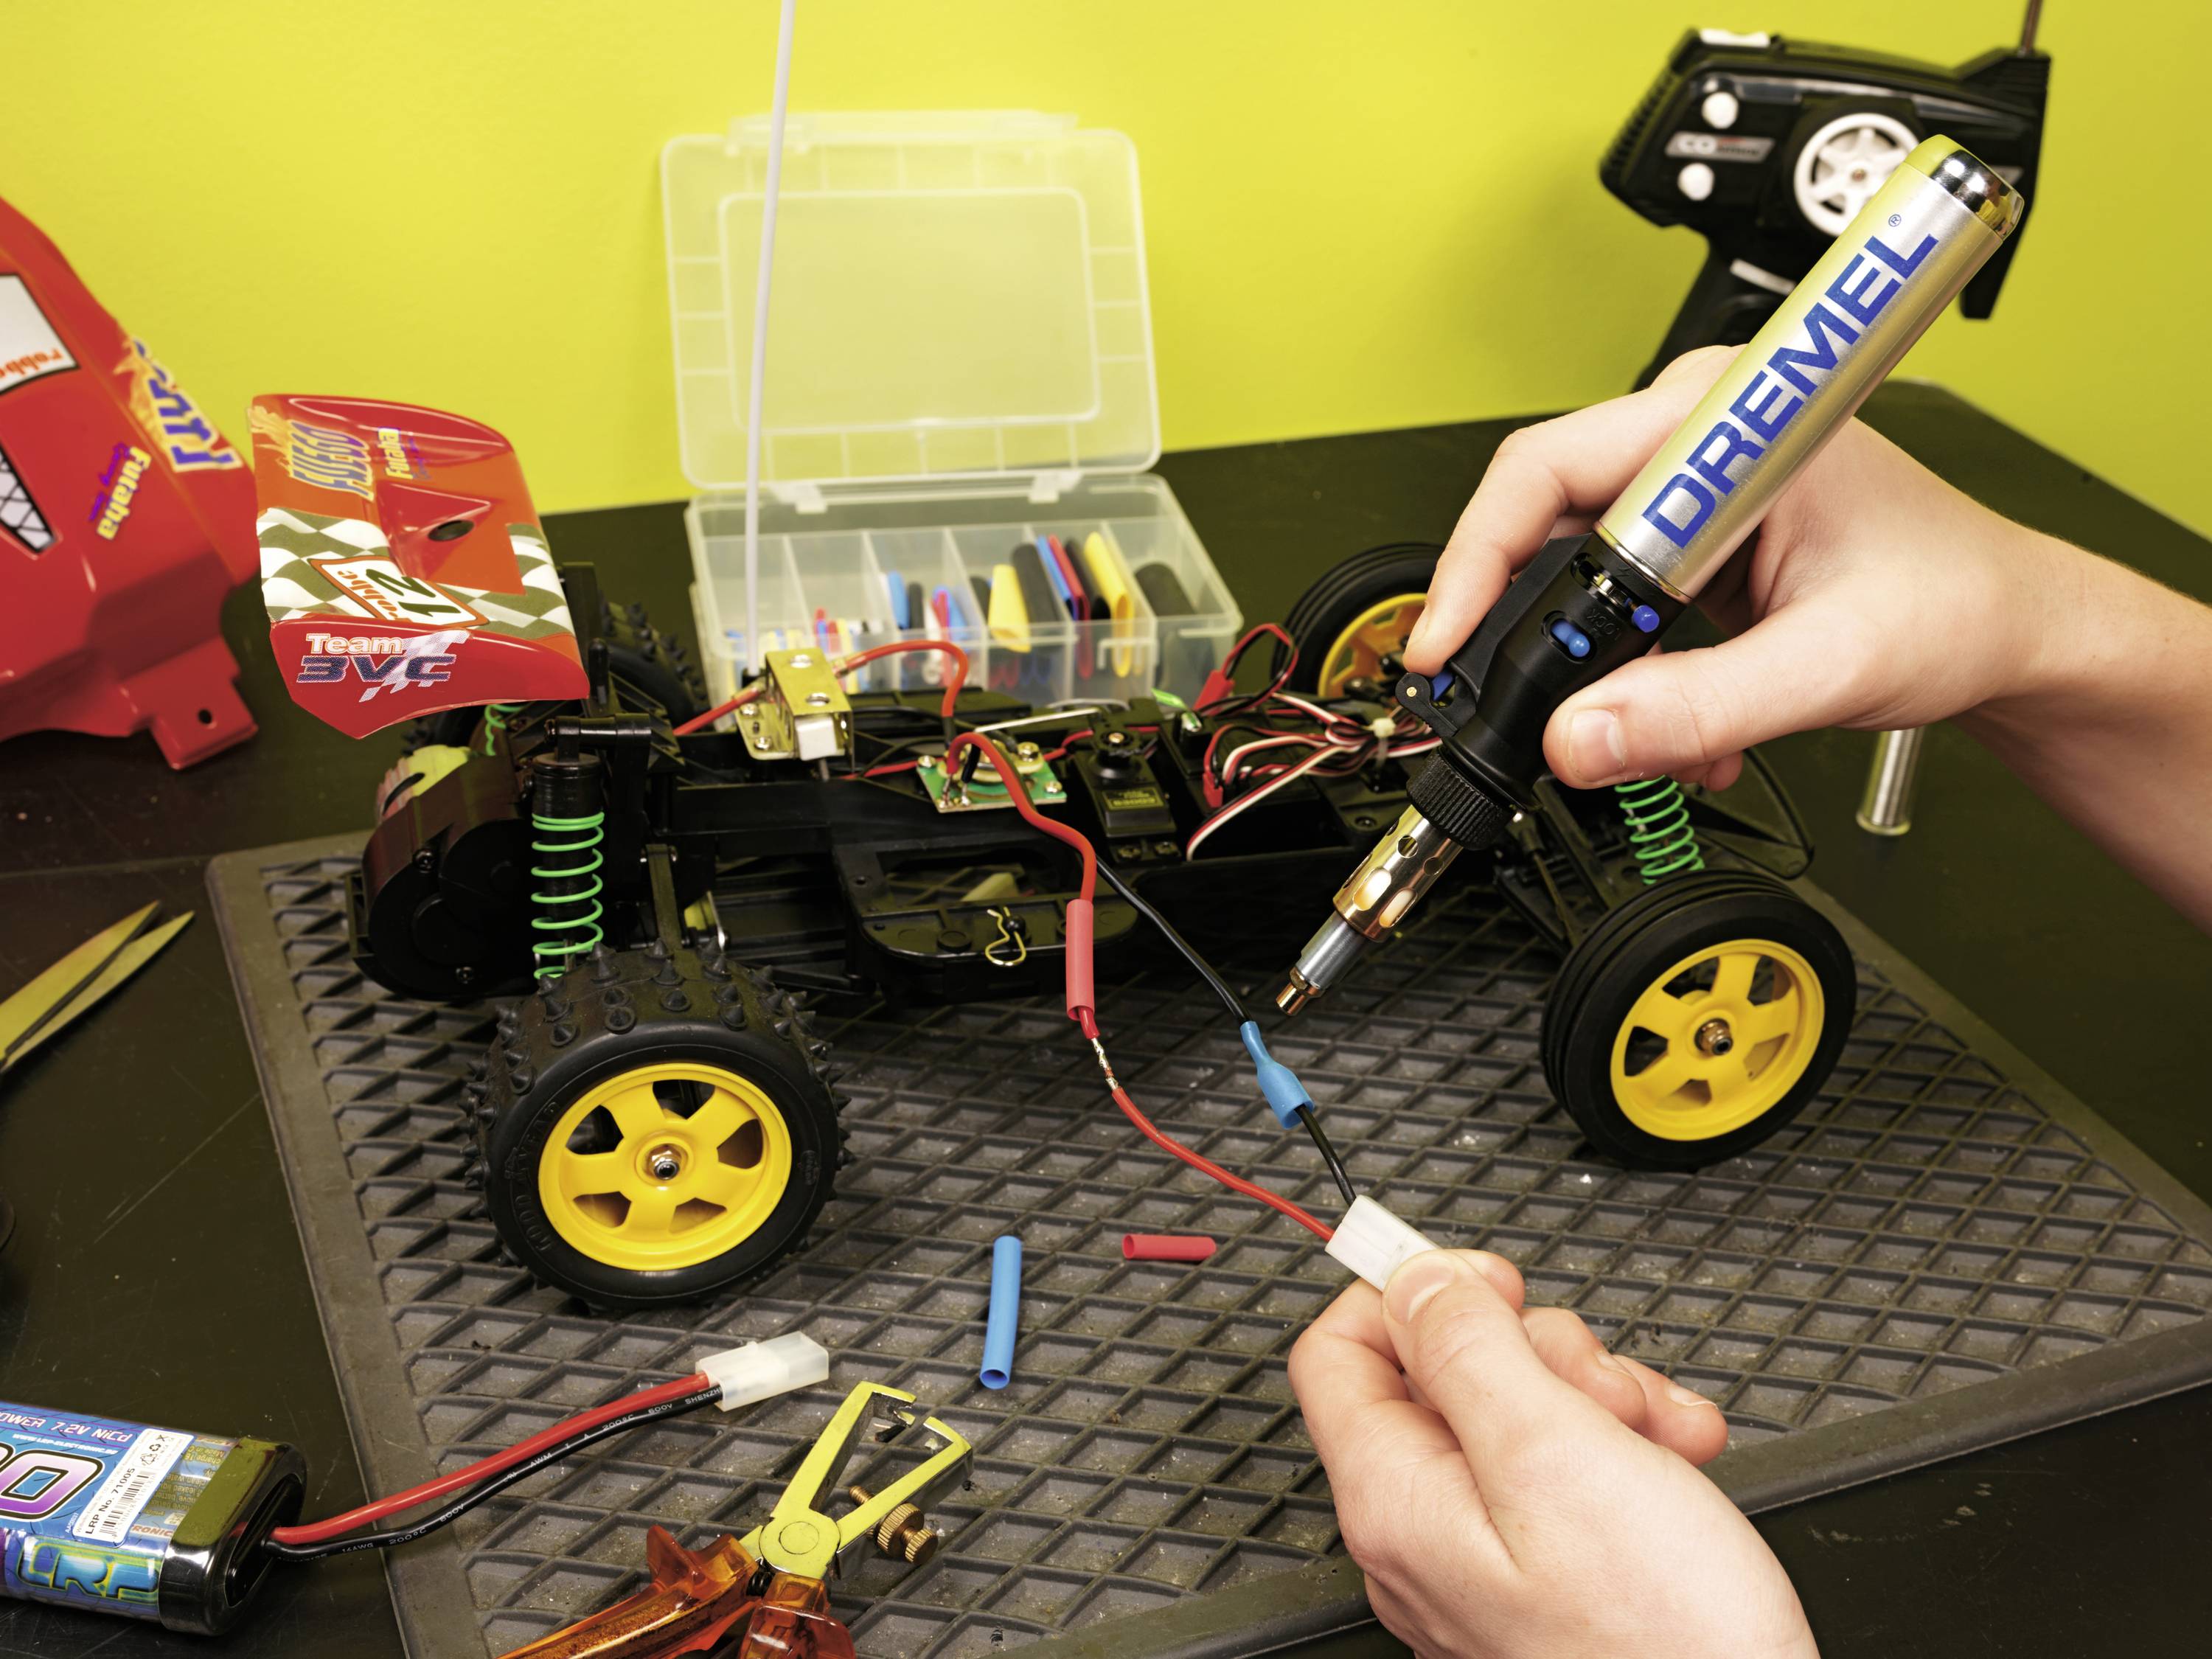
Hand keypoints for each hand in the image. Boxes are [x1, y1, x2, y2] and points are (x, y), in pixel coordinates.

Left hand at [1290, 1249, 1816, 1658]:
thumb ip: (1468, 1349)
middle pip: (1447, 1373)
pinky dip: (1631, 1451)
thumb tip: (1412, 1280)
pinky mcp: (1551, 1577)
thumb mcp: (1554, 1450)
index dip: (1413, 1294)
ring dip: (1603, 1397)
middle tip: (1601, 1388)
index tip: (1492, 1282)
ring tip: (1656, 1437)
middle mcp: (1422, 1534)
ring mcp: (1485, 1559)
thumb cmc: (1659, 1640)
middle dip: (1542, 1351)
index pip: (1339, 1350)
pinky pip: (1569, 1476)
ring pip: (1523, 1414)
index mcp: (1394, 1497)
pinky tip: (1677, 1463)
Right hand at [1403, 347, 2067, 789]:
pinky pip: (1607, 611)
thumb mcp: (1827, 666)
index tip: (1444, 644)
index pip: (1545, 470)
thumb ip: (1698, 709)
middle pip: (1539, 525)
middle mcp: (1692, 439)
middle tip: (1531, 716)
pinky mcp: (1684, 545)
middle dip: (1535, 637)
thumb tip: (1578, 740)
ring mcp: (1683, 492)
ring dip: (1595, 676)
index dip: (1477, 560)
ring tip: (1649, 734)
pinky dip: (1627, 683)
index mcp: (1722, 421)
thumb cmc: (1956, 602)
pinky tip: (1683, 725)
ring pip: (1567, 580)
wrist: (2009, 627)